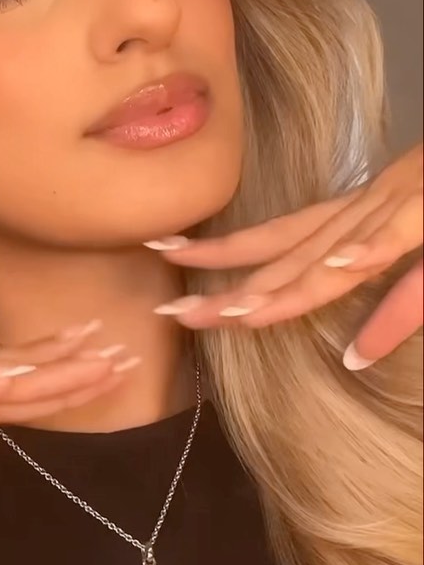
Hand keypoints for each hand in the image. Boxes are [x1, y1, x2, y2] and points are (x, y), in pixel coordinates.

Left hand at [149, 143, 422, 369]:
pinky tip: (339, 265)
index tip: (166, 260)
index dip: (221, 255)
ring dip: (288, 285)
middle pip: (289, 256)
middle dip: (230, 288)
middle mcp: (364, 211)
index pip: (276, 240)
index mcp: (355, 217)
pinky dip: (373, 249)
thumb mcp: (423, 250)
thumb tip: (358, 355)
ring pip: (336, 254)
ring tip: (236, 313)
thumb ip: (399, 302)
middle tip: (172, 317)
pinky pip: (403, 234)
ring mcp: (400, 209)